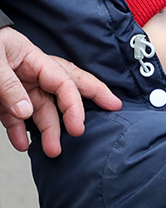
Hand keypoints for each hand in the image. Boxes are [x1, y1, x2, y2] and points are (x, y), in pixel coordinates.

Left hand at [0, 27, 121, 156]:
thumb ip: (9, 87)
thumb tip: (27, 111)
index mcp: (32, 57)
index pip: (63, 81)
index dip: (75, 102)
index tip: (78, 125)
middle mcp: (31, 71)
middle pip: (68, 86)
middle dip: (91, 98)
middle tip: (113, 108)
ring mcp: (19, 87)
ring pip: (43, 109)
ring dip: (50, 130)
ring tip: (54, 150)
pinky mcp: (5, 100)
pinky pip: (18, 118)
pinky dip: (21, 132)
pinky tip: (23, 144)